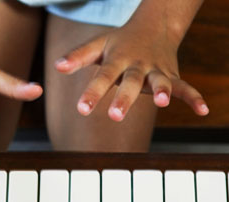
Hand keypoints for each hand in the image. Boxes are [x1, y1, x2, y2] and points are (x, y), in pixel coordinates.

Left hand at [55, 24, 208, 120]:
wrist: (152, 26)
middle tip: (115, 116)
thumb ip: (78, 57)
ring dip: (162, 91)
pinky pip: (184, 85)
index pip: (103, 77)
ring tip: (162, 102)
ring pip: (159, 81)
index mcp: (117, 59)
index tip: (82, 109)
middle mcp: (137, 65)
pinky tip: (203, 110)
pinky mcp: (171, 74)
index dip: (93, 93)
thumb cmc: (119, 41)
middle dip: (124, 99)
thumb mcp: (98, 46)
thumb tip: (56, 66)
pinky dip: (193, 96)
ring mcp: (155, 70)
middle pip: (130, 82)